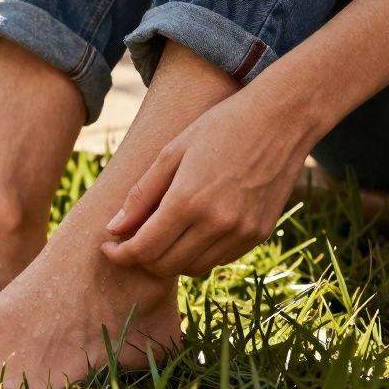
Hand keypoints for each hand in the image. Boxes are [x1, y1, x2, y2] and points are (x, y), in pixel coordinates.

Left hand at [100, 88, 315, 277]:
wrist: (280, 120)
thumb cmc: (219, 128)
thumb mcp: (171, 153)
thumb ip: (141, 195)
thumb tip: (115, 229)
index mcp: (188, 200)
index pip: (143, 249)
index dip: (120, 254)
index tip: (108, 246)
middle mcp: (216, 223)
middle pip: (165, 266)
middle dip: (141, 259)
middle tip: (131, 241)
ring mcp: (241, 232)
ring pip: (192, 269)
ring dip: (170, 259)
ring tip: (163, 234)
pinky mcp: (258, 235)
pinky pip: (219, 260)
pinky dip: (199, 254)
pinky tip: (193, 230)